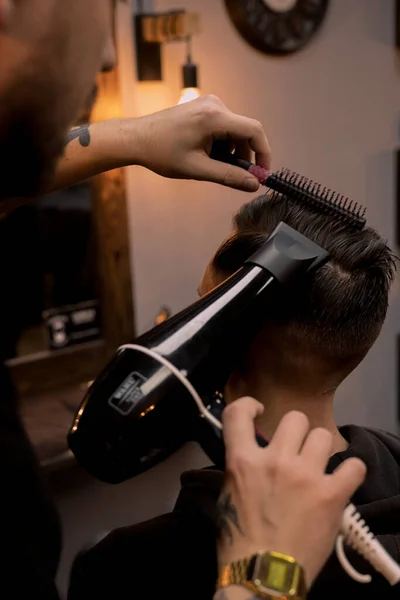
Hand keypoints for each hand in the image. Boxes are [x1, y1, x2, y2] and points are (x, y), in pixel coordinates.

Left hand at [130, 95, 270, 191]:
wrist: (136, 139)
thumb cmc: (161, 153)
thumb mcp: (198, 169)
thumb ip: (228, 176)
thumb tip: (253, 184)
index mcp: (214, 117)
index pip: (254, 131)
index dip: (263, 154)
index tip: (262, 173)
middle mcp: (214, 104)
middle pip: (244, 132)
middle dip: (243, 156)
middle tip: (233, 177)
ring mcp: (208, 103)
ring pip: (233, 131)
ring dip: (229, 151)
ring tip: (209, 165)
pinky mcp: (202, 107)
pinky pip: (223, 126)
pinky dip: (220, 143)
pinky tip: (204, 154)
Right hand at [217, 398, 365, 587]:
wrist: (263, 575)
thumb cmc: (239, 539)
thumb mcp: (229, 495)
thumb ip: (241, 468)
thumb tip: (252, 456)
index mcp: (243, 461)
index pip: (238, 413)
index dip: (249, 405)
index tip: (259, 411)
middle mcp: (275, 460)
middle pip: (295, 418)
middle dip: (297, 432)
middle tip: (297, 449)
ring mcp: (305, 475)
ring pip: (323, 436)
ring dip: (321, 449)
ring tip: (319, 466)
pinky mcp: (331, 494)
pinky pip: (354, 466)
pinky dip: (350, 472)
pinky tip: (343, 480)